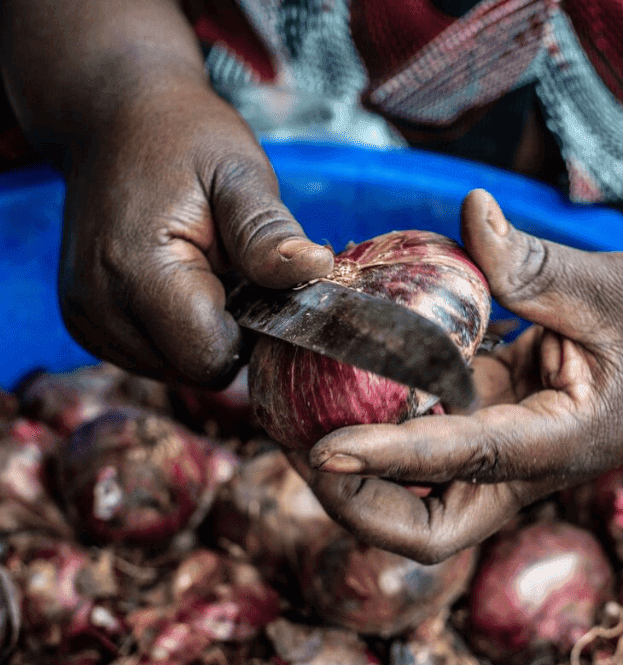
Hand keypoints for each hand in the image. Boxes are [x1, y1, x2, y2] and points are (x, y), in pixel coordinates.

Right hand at [58, 82, 333, 386]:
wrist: (114, 119)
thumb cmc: (185, 140)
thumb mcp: (240, 175)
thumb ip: (269, 233)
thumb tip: (317, 269)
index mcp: (137, 273)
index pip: (212, 358)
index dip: (253, 333)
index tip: (260, 284)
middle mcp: (98, 307)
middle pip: (194, 369)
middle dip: (229, 333)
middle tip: (233, 270)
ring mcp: (86, 319)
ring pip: (174, 368)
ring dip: (202, 332)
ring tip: (204, 269)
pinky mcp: (86, 322)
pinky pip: (151, 355)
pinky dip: (176, 330)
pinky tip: (180, 282)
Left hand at [286, 189, 622, 562]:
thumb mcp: (611, 285)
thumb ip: (534, 263)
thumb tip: (468, 212)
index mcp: (562, 442)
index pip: (462, 460)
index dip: (390, 455)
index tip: (321, 448)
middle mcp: (528, 464)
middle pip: (429, 528)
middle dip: (360, 506)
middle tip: (301, 444)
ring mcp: (511, 449)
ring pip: (424, 495)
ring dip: (364, 472)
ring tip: (299, 412)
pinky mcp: (503, 421)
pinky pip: (433, 440)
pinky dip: (390, 420)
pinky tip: (353, 371)